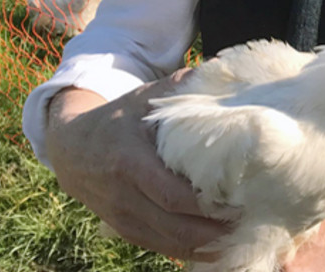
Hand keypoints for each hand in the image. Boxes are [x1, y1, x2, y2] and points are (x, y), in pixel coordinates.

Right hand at [44, 69, 232, 258]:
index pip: (173, 195)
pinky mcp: (126, 230)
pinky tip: (219, 247)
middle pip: (176, 227)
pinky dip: (191, 251)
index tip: (244, 200)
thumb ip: (180, 88)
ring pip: (170, 243)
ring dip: (208, 246)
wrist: (71, 148)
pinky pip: (161, 248)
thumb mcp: (143, 98)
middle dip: (217, 231)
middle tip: (254, 222)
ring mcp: (123, 218)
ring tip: (243, 237)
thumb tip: (222, 72)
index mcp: (130, 162)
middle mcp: (124, 196)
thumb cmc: (118, 119)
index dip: (209, 205)